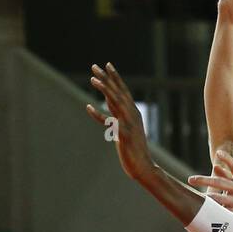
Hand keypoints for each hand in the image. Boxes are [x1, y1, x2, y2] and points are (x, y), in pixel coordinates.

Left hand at [86, 62, 153, 182]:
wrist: (143, 167)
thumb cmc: (133, 148)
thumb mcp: (125, 126)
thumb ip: (118, 113)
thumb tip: (108, 101)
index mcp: (133, 112)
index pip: (124, 91)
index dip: (115, 77)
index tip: (107, 64)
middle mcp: (133, 115)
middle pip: (118, 92)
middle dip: (107, 78)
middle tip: (94, 66)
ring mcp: (129, 124)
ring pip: (116, 102)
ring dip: (104, 90)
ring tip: (92, 79)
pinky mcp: (124, 135)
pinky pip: (110, 122)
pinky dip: (99, 115)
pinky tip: (88, 107)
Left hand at [188, 150, 232, 219]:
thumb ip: (226, 176)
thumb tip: (215, 167)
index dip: (227, 159)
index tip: (218, 152)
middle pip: (220, 182)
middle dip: (204, 180)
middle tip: (191, 180)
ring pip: (219, 198)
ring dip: (206, 197)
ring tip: (195, 196)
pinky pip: (221, 211)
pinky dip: (212, 209)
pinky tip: (204, 209)